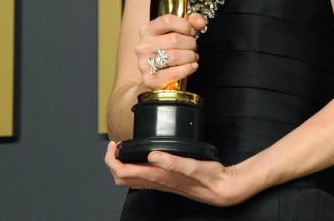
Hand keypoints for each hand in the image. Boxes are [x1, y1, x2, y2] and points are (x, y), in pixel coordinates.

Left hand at [104, 141, 252, 206]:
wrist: (221, 188)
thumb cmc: (209, 177)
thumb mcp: (192, 165)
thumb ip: (172, 161)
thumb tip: (153, 154)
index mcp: (158, 176)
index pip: (122, 172)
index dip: (112, 159)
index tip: (114, 144)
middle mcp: (156, 181)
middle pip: (121, 178)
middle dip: (113, 162)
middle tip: (115, 146)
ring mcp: (160, 182)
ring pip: (131, 179)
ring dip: (122, 165)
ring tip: (124, 150)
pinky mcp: (166, 180)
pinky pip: (143, 176)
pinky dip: (135, 166)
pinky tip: (144, 156)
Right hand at [136, 12, 206, 89]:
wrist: (157, 78)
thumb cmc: (168, 52)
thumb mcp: (176, 33)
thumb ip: (190, 23)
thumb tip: (200, 22)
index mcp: (147, 30)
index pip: (167, 21)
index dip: (184, 25)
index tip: (191, 32)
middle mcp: (143, 45)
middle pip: (174, 39)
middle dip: (190, 44)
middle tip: (193, 48)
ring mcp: (144, 63)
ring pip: (174, 56)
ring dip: (190, 57)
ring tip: (193, 57)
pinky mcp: (149, 79)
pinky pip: (173, 73)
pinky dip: (187, 69)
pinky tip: (192, 66)